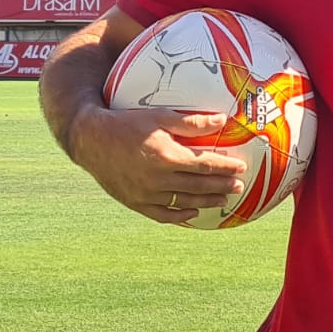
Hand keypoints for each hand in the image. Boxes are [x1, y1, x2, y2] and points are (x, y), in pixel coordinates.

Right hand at [70, 106, 247, 223]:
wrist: (91, 140)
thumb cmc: (127, 122)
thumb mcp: (159, 115)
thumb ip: (191, 121)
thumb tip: (221, 119)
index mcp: (166, 157)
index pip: (204, 165)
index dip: (225, 167)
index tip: (241, 167)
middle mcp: (157, 179)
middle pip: (198, 187)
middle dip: (221, 186)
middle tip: (238, 186)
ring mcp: (145, 194)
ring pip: (183, 203)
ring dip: (206, 202)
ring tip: (222, 199)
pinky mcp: (135, 202)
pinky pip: (162, 214)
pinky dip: (180, 216)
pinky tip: (192, 212)